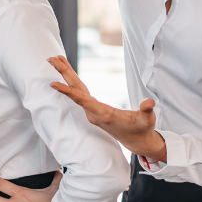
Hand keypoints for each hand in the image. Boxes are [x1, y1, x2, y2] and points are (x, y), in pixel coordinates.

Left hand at [49, 55, 166, 160]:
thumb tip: (149, 103)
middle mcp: (93, 113)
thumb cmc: (142, 129)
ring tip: (57, 59)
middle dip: (63, 74)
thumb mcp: (147, 120)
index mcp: (103, 114)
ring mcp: (92, 111)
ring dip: (67, 74)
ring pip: (76, 90)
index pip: (82, 100)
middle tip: (51, 58)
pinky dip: (73, 81)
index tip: (53, 83)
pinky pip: (80, 92)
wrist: (137, 142)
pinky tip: (68, 73)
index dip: (68, 91)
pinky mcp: (94, 109)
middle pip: (75, 90)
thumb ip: (147, 110)